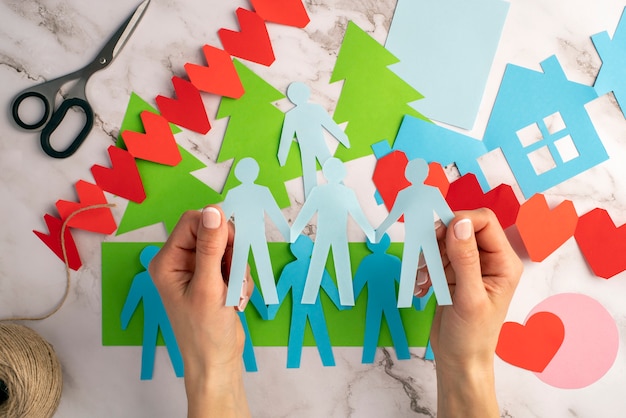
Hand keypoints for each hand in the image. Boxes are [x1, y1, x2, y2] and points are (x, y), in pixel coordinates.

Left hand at [149, 205, 252, 417]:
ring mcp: (196, 270)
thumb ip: (211, 247)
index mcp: (167, 260)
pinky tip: (236, 300)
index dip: (217, 229)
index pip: (193, 221)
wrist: (216, 362)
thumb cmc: (205, 331)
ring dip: (238, 269)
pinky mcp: (212, 279)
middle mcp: (179, 261)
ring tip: (234, 295)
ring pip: (227, 248)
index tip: (232, 249)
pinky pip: (233, 263)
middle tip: (233, 277)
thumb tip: (214, 210)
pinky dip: (241, 279)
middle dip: (230, 253)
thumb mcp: (209, 287)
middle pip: (213, 232)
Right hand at [423, 209, 522, 416]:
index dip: (460, 220)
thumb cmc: (472, 336)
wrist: (459, 360)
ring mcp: (470, 267)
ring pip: (445, 241)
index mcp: (504, 263)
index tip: (437, 233)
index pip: (484, 222)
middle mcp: (489, 260)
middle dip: (440, 239)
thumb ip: (465, 259)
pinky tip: (422, 287)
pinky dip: (425, 267)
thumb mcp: (469, 298)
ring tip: (423, 278)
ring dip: (429, 255)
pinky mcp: (454, 274)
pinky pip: (436, 257)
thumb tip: (459, 224)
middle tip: (424, 256)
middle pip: (462, 228)